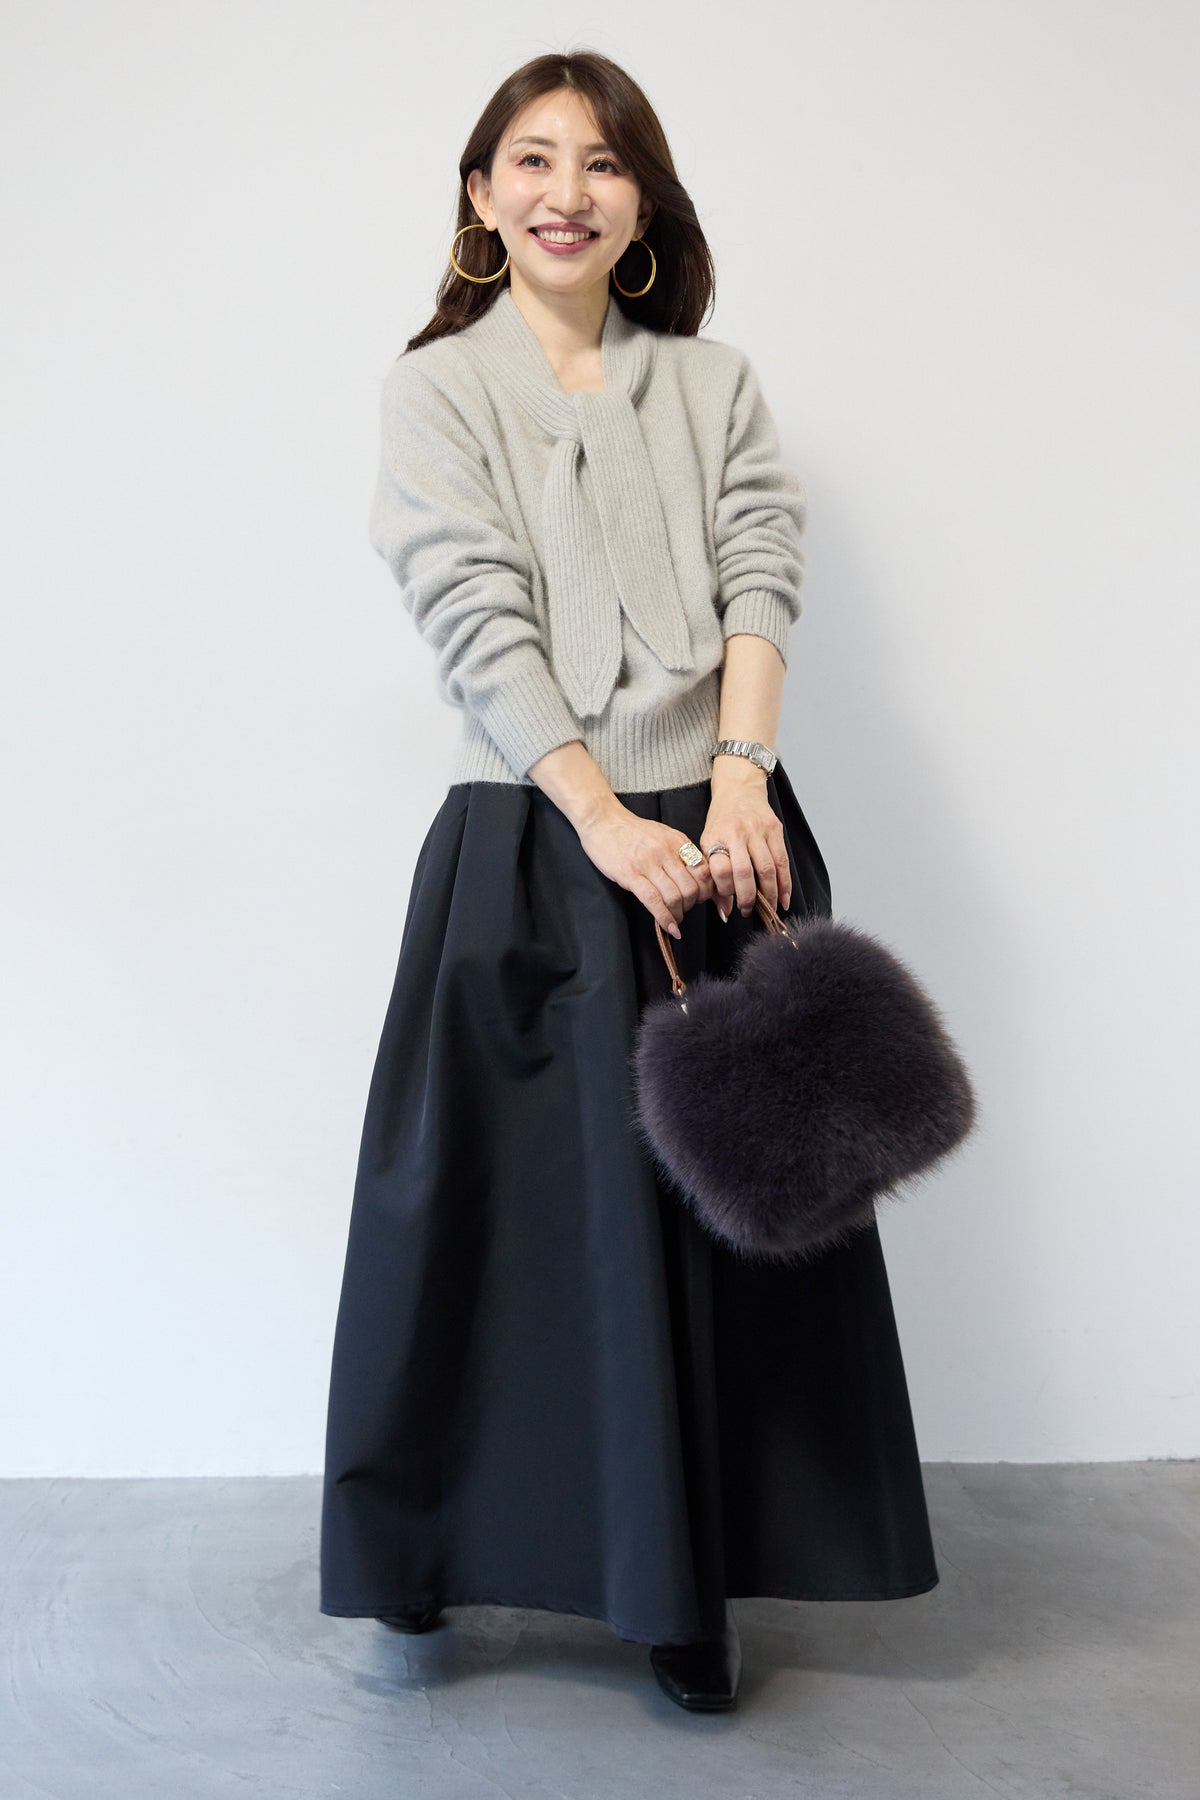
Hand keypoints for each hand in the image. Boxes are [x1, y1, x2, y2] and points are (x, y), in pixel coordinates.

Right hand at [575, 802, 717, 939]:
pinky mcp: (630, 875)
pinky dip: (664, 918)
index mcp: (677, 841)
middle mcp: (666, 852)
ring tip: (675, 919)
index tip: (700, 899)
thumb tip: (696, 877)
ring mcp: (648, 863)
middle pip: (691, 888)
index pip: (703, 871)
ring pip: (674, 897)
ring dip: (678, 914)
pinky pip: (653, 901)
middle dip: (691, 905)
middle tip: (685, 909)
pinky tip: (668, 927)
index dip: (706, 891)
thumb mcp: (663, 835)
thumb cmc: (632, 830)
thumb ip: (679, 853)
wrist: (603, 821)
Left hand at [702, 768, 791, 921]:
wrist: (739, 789)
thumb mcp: (708, 842)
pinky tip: (784, 898)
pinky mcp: (775, 829)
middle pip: (744, 872)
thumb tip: (723, 909)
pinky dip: (785, 883)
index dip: (725, 892)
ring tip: (768, 909)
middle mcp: (737, 833)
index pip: (721, 870)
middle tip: (748, 911)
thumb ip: (713, 874)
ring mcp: (758, 830)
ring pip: (767, 869)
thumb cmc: (721, 820)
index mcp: (716, 836)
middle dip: (748, 898)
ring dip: (769, 894)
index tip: (728, 907)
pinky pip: (783, 861)